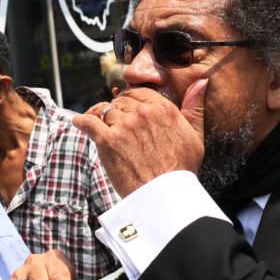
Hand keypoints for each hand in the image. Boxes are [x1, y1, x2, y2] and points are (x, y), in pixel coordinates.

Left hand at [76, 80, 206, 195]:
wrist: (164, 196)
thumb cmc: (181, 170)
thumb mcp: (195, 136)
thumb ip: (195, 108)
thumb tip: (201, 83)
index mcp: (163, 108)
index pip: (139, 93)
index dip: (131, 100)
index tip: (127, 108)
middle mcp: (143, 113)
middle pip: (120, 101)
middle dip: (117, 109)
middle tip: (114, 121)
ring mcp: (124, 125)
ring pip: (106, 111)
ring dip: (102, 117)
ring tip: (98, 124)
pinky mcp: (107, 140)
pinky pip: (89, 122)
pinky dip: (82, 121)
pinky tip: (78, 121)